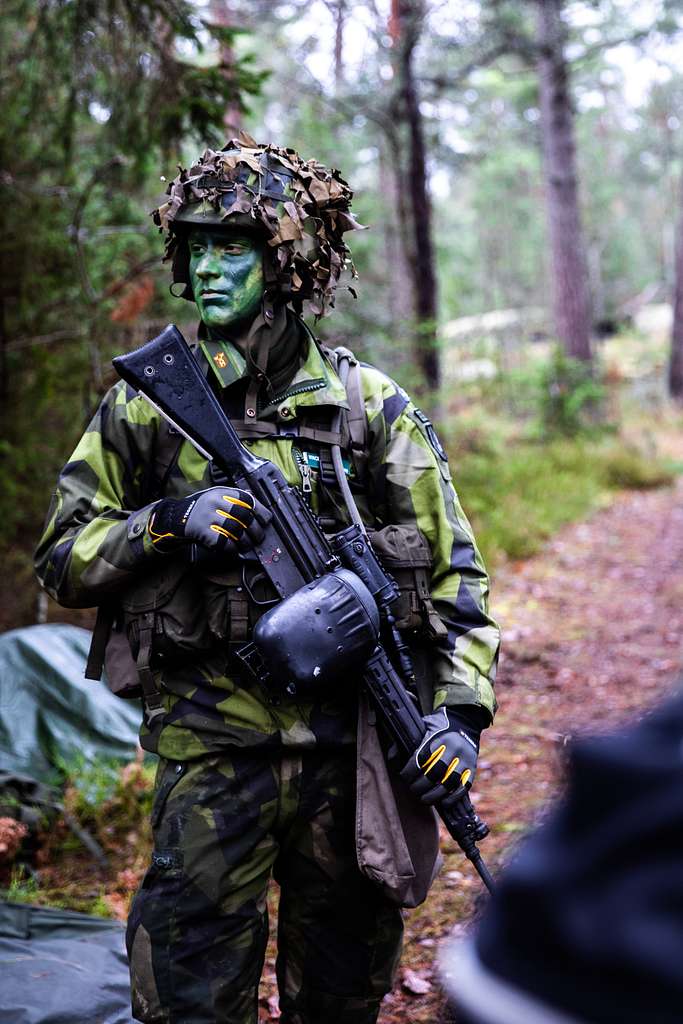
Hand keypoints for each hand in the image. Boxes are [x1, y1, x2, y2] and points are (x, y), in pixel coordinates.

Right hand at [148, 486, 265, 554]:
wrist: (176, 516)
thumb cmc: (201, 508)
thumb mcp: (216, 496)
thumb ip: (234, 499)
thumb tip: (258, 508)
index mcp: (222, 492)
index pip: (248, 500)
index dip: (260, 512)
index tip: (266, 521)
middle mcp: (215, 502)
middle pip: (244, 516)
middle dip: (255, 530)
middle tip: (258, 538)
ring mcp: (208, 516)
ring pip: (236, 530)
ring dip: (245, 541)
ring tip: (247, 545)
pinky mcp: (202, 531)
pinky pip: (223, 542)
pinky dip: (231, 548)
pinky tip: (234, 550)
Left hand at [400, 708, 480, 804]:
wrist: (465, 722)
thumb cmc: (439, 727)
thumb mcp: (424, 726)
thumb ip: (409, 741)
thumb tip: (393, 758)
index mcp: (437, 738)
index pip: (420, 759)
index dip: (409, 772)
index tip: (404, 777)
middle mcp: (452, 748)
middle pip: (433, 774)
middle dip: (420, 786)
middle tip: (413, 790)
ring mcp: (464, 759)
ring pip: (449, 783)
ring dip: (434, 796)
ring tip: (424, 799)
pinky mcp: (472, 768)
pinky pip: (464, 787)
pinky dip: (453, 798)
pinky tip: (443, 802)